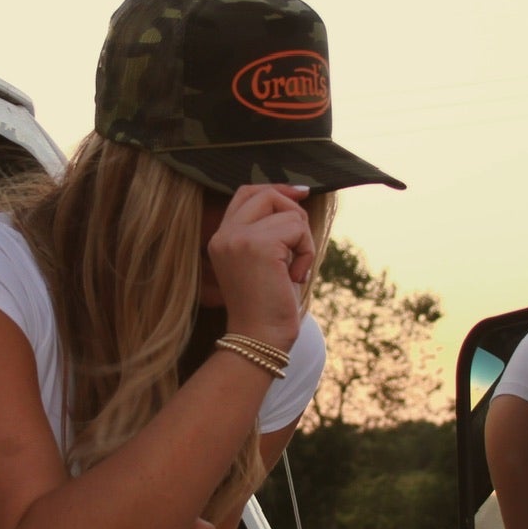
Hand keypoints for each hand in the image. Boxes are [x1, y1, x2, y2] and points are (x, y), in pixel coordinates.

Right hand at [208, 183, 311, 351]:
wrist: (259, 339)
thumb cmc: (269, 307)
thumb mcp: (266, 262)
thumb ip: (270, 231)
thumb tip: (297, 198)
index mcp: (221, 238)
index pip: (246, 194)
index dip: (276, 189)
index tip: (301, 193)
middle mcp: (225, 235)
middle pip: (266, 194)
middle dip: (294, 212)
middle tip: (299, 246)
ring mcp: (239, 238)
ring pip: (289, 214)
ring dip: (303, 242)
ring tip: (293, 271)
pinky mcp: (258, 245)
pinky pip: (298, 229)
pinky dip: (306, 252)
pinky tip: (295, 276)